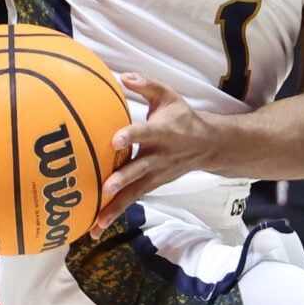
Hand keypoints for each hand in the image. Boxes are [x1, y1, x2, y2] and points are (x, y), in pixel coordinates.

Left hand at [92, 74, 216, 236]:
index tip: (114, 140)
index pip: (145, 133)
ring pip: (133, 194)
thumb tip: (121, 76)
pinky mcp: (151, 187)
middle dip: (122, 180)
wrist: (208, 146)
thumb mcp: (169, 96)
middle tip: (105, 188)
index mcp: (162, 133)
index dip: (131, 136)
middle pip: (138, 172)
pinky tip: (95, 228)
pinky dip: (113, 215)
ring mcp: (155, 176)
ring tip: (95, 224)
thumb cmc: (182, 118)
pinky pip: (131, 202)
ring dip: (114, 209)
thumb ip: (146, 85)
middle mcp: (158, 158)